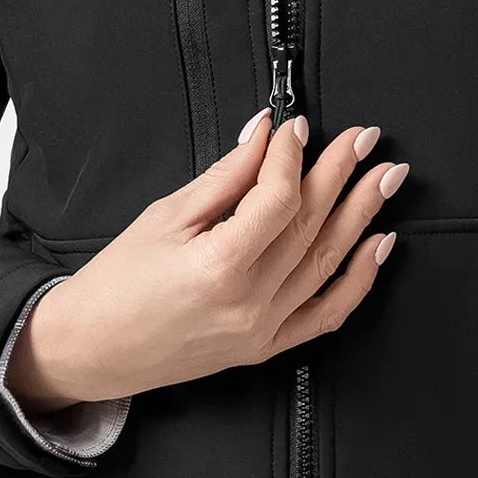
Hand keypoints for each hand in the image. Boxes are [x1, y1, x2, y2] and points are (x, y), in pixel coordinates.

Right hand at [2, 108, 405, 409]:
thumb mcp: (163, 218)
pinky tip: (379, 244)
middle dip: (342, 174)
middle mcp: (249, 302)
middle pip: (311, 224)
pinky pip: (327, 313)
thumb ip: (224, 178)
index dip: (294, 157)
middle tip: (366, 139)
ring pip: (328, 262)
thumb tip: (264, 136)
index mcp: (218, 266)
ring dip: (362, 214)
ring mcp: (263, 329)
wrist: (92, 349)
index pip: (279, 199)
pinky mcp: (267, 347)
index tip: (298, 128)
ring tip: (385, 177)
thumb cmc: (116, 284)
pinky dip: (359, 279)